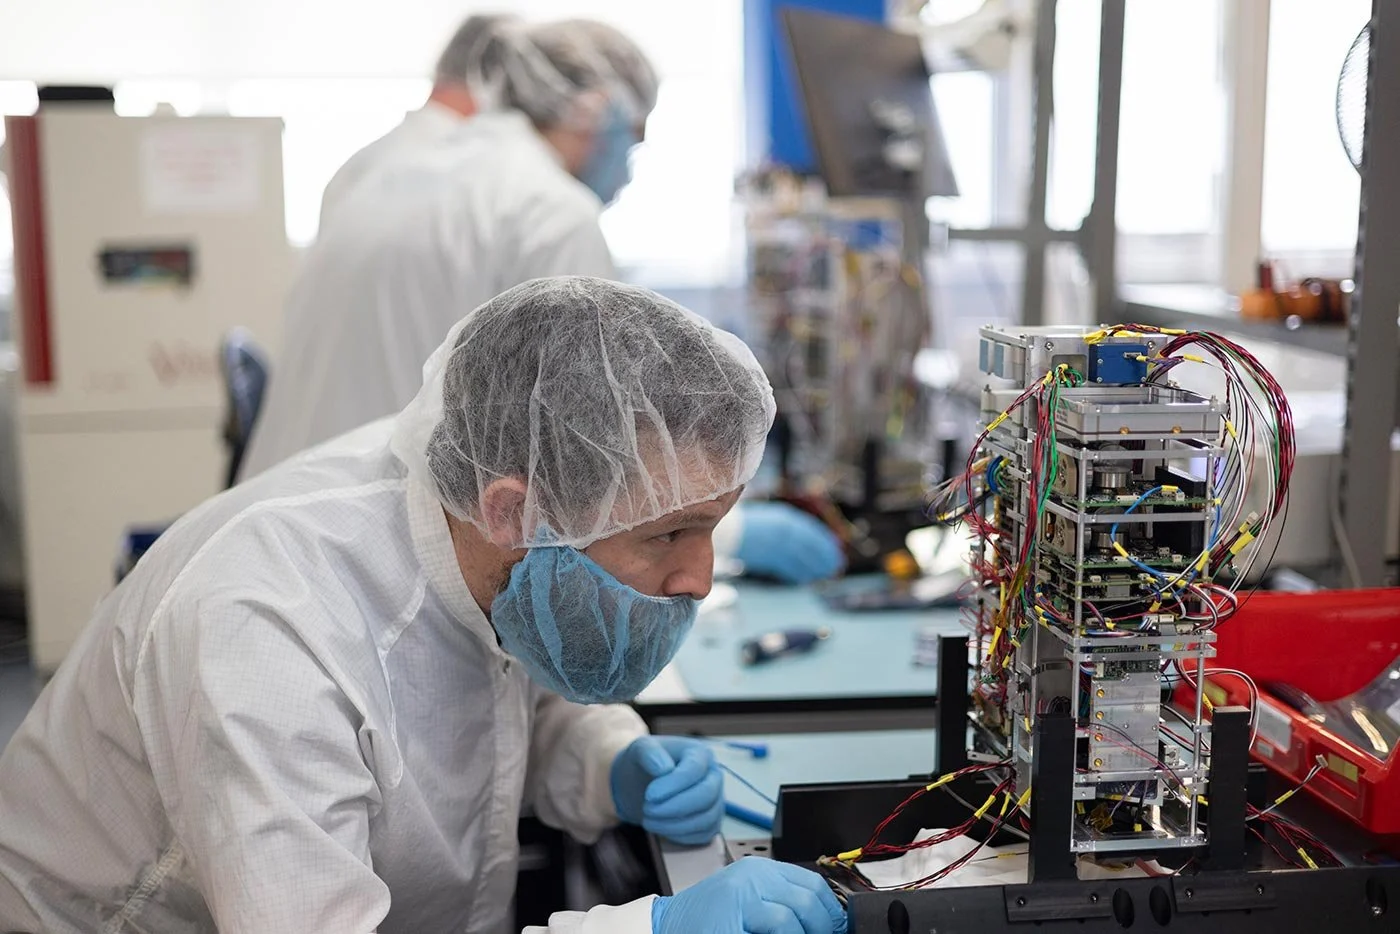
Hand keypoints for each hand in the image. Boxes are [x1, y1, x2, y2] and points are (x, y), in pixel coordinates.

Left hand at [610, 736, 722, 844]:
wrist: (641, 782)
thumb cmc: (644, 763)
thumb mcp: (640, 749)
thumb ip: (649, 753)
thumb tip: (664, 769)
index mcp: (700, 754)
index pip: (695, 770)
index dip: (673, 785)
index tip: (649, 795)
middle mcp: (714, 776)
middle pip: (706, 796)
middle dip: (674, 807)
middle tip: (647, 809)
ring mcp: (715, 800)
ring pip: (706, 818)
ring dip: (674, 825)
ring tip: (648, 820)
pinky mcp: (711, 822)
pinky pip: (703, 834)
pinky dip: (680, 835)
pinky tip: (661, 827)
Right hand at [652, 857, 847, 933]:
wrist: (664, 926)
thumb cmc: (706, 919)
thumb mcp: (747, 900)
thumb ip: (780, 901)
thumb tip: (828, 922)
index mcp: (758, 870)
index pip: (812, 883)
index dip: (832, 910)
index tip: (838, 928)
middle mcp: (750, 879)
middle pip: (807, 901)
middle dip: (822, 929)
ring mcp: (738, 901)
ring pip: (790, 922)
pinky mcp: (728, 925)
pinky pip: (771, 933)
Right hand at [736, 502, 845, 583]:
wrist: (728, 531)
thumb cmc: (752, 525)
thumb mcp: (775, 519)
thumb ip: (792, 529)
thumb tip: (811, 539)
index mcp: (787, 519)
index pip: (813, 532)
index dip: (826, 543)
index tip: (836, 551)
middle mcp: (784, 531)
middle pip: (811, 547)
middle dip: (825, 558)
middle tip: (836, 567)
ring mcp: (775, 545)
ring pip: (802, 559)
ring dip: (815, 568)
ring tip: (825, 574)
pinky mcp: (767, 558)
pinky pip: (787, 568)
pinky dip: (798, 574)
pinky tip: (804, 579)